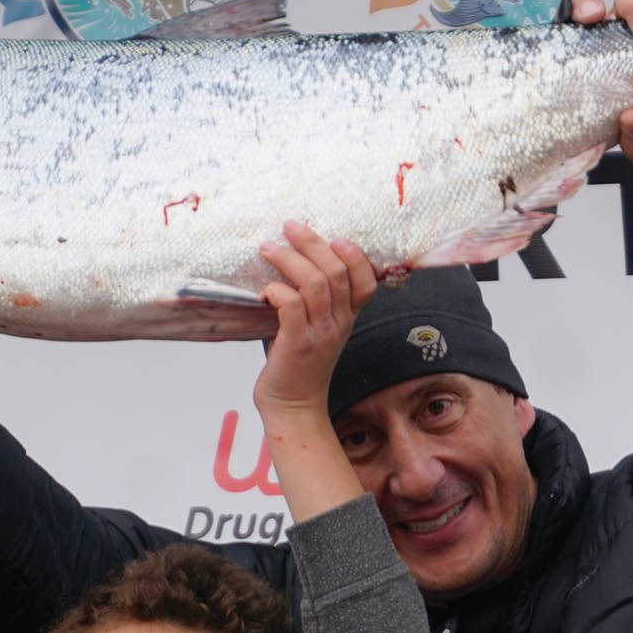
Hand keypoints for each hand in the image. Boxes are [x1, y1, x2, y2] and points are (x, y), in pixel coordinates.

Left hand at [252, 222, 375, 419]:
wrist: (293, 406)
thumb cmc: (298, 365)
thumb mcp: (317, 329)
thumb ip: (315, 301)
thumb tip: (292, 261)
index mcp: (347, 318)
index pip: (367, 282)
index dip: (355, 256)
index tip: (334, 237)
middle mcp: (339, 323)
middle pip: (337, 272)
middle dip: (312, 243)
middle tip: (290, 227)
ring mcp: (320, 333)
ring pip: (316, 283)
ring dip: (290, 260)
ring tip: (270, 249)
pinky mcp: (298, 343)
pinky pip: (292, 304)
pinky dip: (277, 290)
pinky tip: (265, 291)